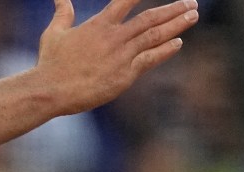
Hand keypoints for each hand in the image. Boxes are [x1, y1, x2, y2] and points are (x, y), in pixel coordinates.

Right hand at [32, 0, 199, 114]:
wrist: (50, 90)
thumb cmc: (50, 63)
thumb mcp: (54, 33)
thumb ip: (63, 13)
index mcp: (99, 24)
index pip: (126, 0)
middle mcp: (114, 37)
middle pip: (150, 18)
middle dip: (173, 9)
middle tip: (192, 3)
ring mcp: (121, 56)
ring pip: (155, 36)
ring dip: (177, 25)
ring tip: (193, 16)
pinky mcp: (124, 75)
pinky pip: (150, 59)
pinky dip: (165, 50)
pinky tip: (178, 42)